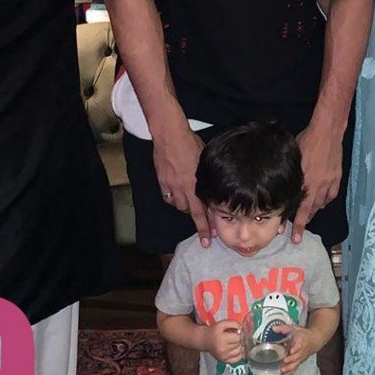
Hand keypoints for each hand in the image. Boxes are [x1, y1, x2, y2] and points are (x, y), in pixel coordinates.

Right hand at [152, 124, 208, 243]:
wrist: (169, 135)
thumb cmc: (190, 143)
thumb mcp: (205, 160)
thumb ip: (206, 176)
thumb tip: (212, 185)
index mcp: (196, 184)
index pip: (201, 213)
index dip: (205, 227)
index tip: (208, 240)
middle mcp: (183, 188)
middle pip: (190, 211)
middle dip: (197, 218)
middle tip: (205, 224)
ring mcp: (170, 186)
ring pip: (179, 205)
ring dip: (186, 206)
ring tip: (191, 201)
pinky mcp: (161, 181)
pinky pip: (169, 197)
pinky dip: (174, 198)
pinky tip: (178, 193)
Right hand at [204, 319, 244, 362]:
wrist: (206, 340)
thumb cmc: (215, 331)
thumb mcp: (222, 323)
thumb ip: (233, 323)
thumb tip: (242, 328)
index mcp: (221, 339)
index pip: (237, 338)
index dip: (239, 334)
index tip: (237, 332)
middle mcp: (222, 349)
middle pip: (239, 345)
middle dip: (239, 340)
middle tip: (235, 337)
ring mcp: (224, 357)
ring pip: (239, 352)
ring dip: (240, 346)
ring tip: (235, 342)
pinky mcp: (224, 361)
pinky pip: (237, 359)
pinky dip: (239, 354)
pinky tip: (236, 349)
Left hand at [280, 325, 318, 374]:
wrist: (314, 340)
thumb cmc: (302, 334)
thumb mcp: (294, 328)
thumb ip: (283, 329)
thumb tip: (273, 329)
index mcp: (300, 341)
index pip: (299, 345)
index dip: (296, 348)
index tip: (291, 350)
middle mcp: (301, 350)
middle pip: (297, 356)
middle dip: (291, 360)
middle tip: (284, 361)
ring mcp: (301, 357)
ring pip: (296, 364)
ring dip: (290, 368)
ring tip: (282, 370)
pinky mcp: (299, 362)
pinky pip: (295, 368)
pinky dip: (290, 372)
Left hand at [293, 122, 341, 242]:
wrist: (328, 132)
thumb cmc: (306, 141)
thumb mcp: (294, 158)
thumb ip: (291, 176)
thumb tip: (283, 187)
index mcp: (307, 183)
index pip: (301, 209)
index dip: (298, 225)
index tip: (294, 238)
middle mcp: (319, 186)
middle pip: (312, 210)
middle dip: (305, 222)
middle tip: (298, 232)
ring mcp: (330, 182)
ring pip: (321, 204)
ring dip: (314, 211)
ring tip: (308, 216)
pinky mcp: (337, 177)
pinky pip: (331, 195)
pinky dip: (325, 200)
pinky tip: (321, 201)